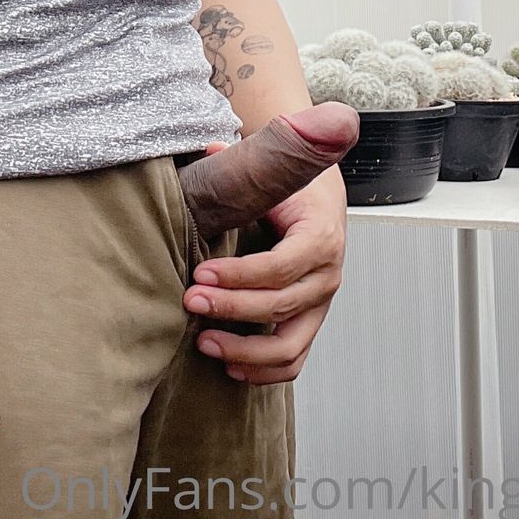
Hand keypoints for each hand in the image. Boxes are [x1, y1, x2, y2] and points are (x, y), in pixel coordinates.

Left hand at [183, 145, 345, 384]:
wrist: (315, 199)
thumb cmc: (289, 186)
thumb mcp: (272, 169)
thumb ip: (247, 159)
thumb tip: (213, 147)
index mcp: (321, 235)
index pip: (281, 266)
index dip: (238, 275)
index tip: (199, 274)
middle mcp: (327, 274)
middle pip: (280, 306)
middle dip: (231, 309)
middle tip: (191, 301)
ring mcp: (320, 304)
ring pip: (289, 345)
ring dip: (245, 351)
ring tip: (203, 342)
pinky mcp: (309, 322)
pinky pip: (293, 360)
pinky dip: (263, 371)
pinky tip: (229, 365)